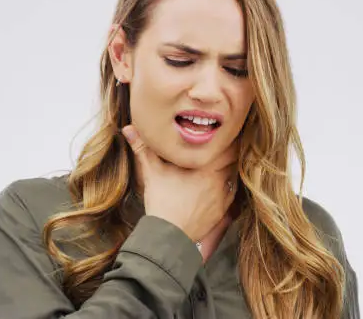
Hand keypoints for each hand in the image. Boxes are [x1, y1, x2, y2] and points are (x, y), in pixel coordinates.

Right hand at [122, 124, 237, 246]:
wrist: (168, 234)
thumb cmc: (162, 201)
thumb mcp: (151, 171)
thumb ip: (142, 148)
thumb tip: (128, 129)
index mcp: (206, 166)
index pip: (228, 145)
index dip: (226, 138)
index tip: (222, 133)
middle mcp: (219, 179)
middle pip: (234, 159)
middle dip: (229, 152)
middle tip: (222, 145)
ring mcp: (222, 196)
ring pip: (234, 175)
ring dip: (229, 168)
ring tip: (221, 163)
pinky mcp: (222, 210)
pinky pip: (231, 193)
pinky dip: (227, 186)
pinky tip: (219, 183)